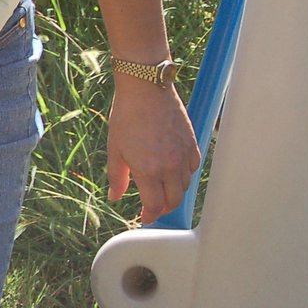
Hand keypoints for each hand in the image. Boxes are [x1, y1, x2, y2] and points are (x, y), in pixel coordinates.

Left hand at [105, 78, 201, 223]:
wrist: (146, 89)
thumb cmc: (127, 116)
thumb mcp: (115, 149)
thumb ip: (117, 177)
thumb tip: (115, 197)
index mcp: (149, 170)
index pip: (155, 205)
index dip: (149, 215)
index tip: (145, 217)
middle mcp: (170, 166)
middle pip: (174, 200)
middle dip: (163, 208)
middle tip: (153, 208)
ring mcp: (184, 155)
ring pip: (185, 185)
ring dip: (174, 191)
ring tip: (161, 188)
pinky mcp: (193, 143)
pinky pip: (193, 167)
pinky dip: (185, 174)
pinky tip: (174, 170)